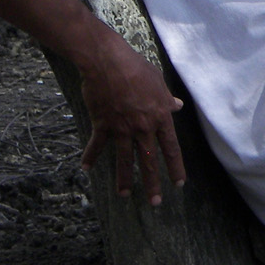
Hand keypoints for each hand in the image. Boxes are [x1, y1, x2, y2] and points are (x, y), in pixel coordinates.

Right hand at [77, 36, 187, 205]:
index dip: (175, 166)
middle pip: (150, 160)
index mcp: (159, 117)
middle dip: (153, 183)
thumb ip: (166, 98)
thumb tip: (177, 106)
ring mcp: (122, 128)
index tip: (178, 183)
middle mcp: (142, 126)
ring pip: (125, 160)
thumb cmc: (135, 67)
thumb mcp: (157, 81)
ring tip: (125, 196)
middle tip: (155, 203)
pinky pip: (97, 145)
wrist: (107, 61)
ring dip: (124, 180)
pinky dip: (90, 157)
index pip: (171, 147)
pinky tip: (85, 168)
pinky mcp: (103, 124)